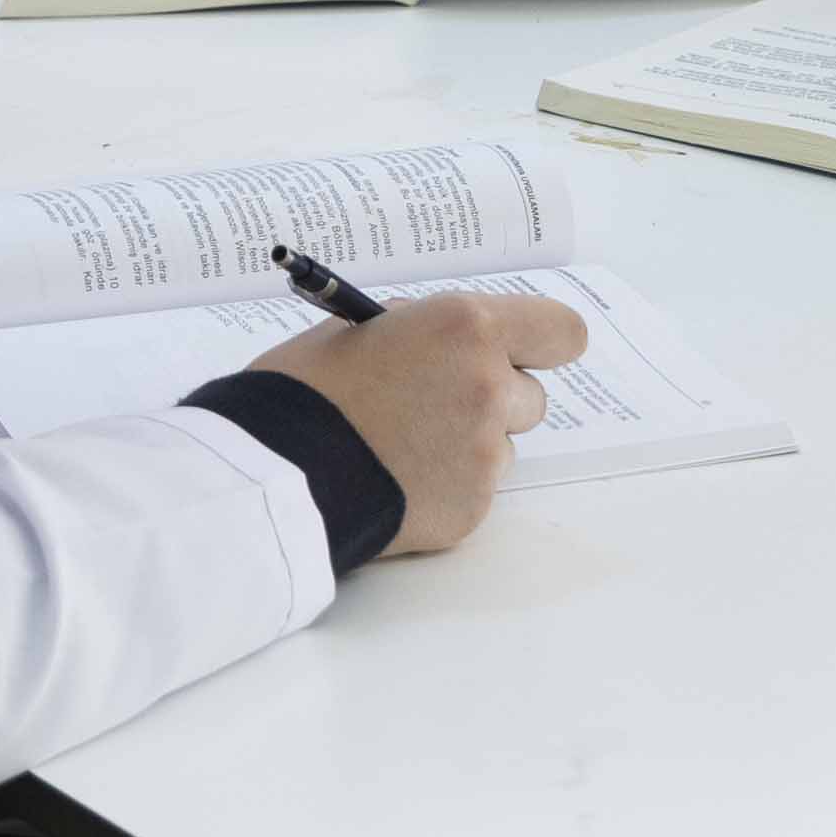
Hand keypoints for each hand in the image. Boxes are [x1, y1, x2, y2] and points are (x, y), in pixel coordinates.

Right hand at [248, 289, 580, 558]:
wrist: (273, 474)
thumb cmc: (301, 391)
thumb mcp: (357, 329)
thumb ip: (420, 331)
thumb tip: (445, 342)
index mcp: (466, 328)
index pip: (562, 331)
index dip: (540, 341)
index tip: (518, 350)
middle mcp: (488, 388)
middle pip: (531, 395)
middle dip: (493, 397)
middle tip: (432, 402)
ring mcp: (484, 454)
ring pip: (501, 445)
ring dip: (468, 443)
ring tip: (401, 445)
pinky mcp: (471, 508)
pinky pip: (474, 488)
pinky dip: (445, 484)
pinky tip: (393, 477)